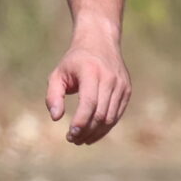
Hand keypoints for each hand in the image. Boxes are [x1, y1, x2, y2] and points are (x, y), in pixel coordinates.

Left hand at [45, 27, 130, 145]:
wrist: (100, 41)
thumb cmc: (74, 61)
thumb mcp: (57, 74)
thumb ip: (53, 95)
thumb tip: (56, 117)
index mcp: (91, 72)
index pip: (89, 103)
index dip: (80, 122)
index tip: (69, 135)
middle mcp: (110, 78)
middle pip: (100, 114)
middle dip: (86, 131)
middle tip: (72, 139)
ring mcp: (121, 85)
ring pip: (110, 118)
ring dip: (96, 133)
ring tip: (81, 139)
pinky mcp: (127, 90)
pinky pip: (117, 114)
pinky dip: (105, 127)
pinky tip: (93, 134)